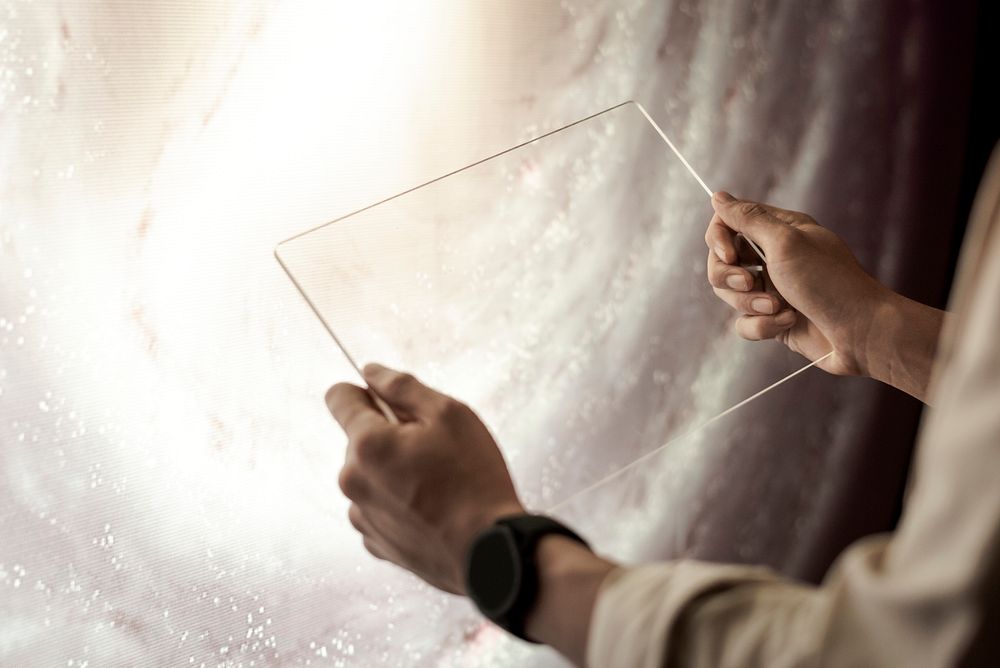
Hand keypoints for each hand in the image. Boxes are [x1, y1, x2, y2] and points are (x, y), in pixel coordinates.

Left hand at [326, 364, 524, 593]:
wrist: (489, 552)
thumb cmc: (474, 479)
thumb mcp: (449, 415)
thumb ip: (403, 387)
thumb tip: (370, 372)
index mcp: (367, 444)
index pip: (339, 397)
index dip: (364, 390)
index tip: (388, 399)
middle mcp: (353, 480)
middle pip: (359, 438)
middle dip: (388, 434)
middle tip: (433, 448)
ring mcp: (362, 515)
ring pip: (369, 474)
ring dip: (392, 470)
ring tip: (436, 483)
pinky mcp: (376, 542)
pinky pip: (378, 507)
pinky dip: (398, 502)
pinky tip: (431, 508)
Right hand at [705, 191, 892, 376]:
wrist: (860, 333)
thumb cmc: (829, 282)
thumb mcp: (785, 242)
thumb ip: (748, 219)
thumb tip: (717, 196)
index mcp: (779, 230)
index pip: (729, 222)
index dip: (719, 238)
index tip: (730, 256)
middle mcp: (773, 256)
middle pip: (722, 261)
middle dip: (730, 278)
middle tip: (751, 285)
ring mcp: (772, 289)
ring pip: (731, 295)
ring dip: (752, 304)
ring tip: (779, 309)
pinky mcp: (773, 319)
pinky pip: (745, 322)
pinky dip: (762, 326)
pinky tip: (788, 323)